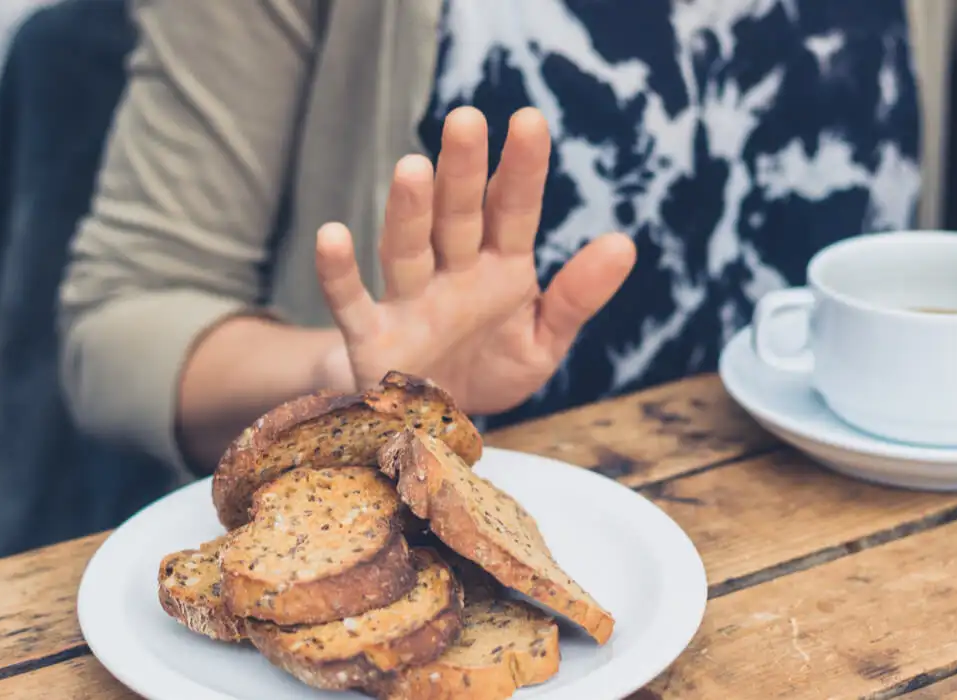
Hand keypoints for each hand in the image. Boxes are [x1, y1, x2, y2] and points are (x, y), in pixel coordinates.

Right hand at [313, 106, 636, 413]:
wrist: (435, 427)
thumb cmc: (490, 369)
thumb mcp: (544, 340)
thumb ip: (578, 296)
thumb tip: (625, 244)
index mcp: (500, 268)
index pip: (513, 210)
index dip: (521, 169)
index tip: (530, 120)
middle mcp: (452, 273)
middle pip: (457, 215)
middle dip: (461, 171)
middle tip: (466, 120)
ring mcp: (409, 301)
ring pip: (407, 248)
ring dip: (409, 211)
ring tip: (413, 167)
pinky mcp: (372, 338)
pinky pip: (351, 302)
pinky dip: (338, 273)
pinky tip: (331, 236)